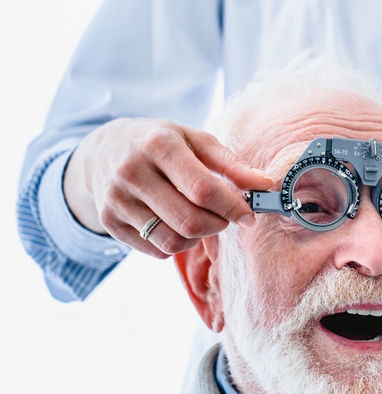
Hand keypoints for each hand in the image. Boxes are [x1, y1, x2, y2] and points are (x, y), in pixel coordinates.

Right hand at [64, 118, 272, 257]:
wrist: (104, 150)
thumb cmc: (161, 143)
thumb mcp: (195, 140)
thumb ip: (232, 164)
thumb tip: (265, 185)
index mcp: (157, 146)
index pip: (203, 190)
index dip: (232, 207)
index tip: (248, 214)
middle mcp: (131, 173)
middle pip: (190, 221)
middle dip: (218, 225)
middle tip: (225, 216)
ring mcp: (116, 200)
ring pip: (174, 241)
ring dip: (198, 237)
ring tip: (199, 217)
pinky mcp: (110, 223)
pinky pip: (158, 251)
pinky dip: (177, 243)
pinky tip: (174, 222)